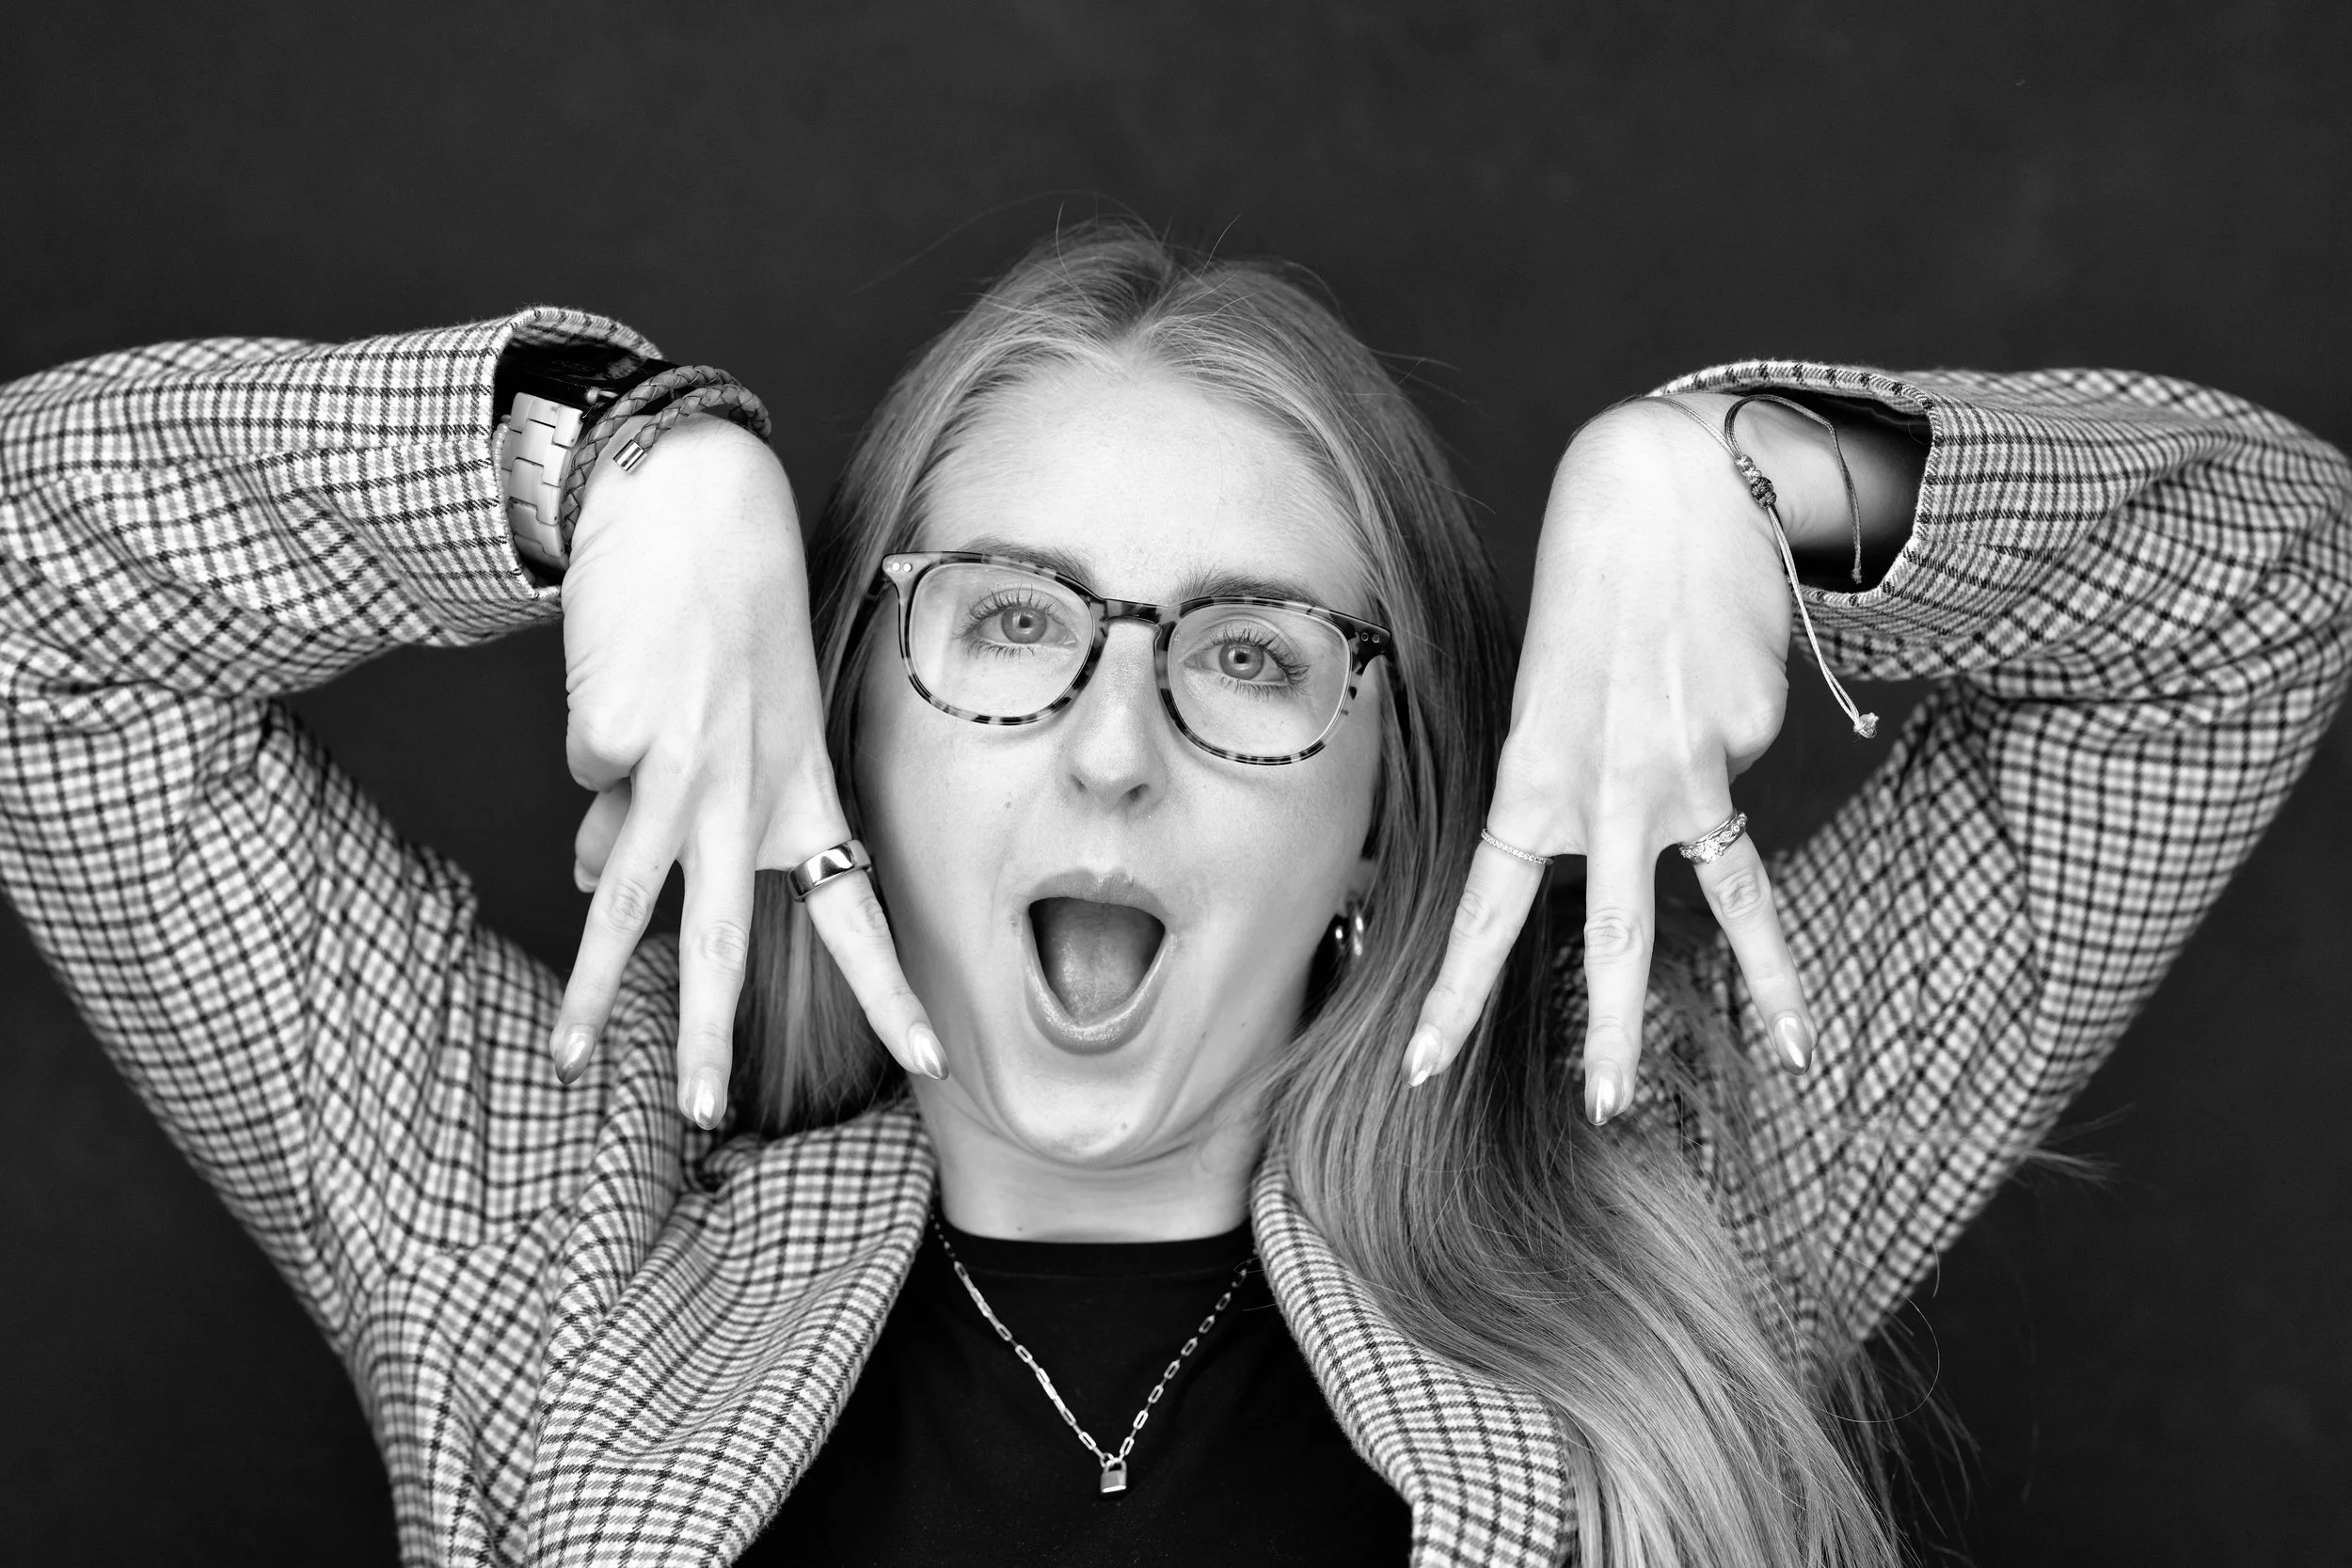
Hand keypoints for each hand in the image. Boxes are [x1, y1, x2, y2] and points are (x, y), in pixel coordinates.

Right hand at [547, 417, 943, 1126]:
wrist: (694, 500)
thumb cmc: (721, 615)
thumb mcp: (733, 722)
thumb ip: (671, 811)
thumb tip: (586, 874)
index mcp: (803, 788)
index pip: (858, 909)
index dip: (892, 991)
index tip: (933, 1065)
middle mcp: (748, 790)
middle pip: (730, 935)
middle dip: (713, 1034)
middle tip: (706, 1115)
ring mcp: (680, 768)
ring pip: (625, 897)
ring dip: (597, 984)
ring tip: (574, 1057)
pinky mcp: (615, 734)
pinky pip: (582, 772)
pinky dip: (587, 743)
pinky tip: (615, 682)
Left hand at [1404, 395, 1816, 1119]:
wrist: (1675, 485)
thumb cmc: (1588, 588)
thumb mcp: (1539, 691)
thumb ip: (1563, 779)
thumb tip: (1624, 850)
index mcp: (1534, 777)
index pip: (1486, 913)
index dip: (1451, 995)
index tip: (1417, 1070)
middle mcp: (1611, 791)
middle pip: (1622, 939)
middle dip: (1619, 1037)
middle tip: (1614, 1113)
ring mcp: (1693, 772)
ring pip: (1734, 897)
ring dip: (1769, 985)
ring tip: (1793, 1055)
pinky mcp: (1755, 740)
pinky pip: (1741, 762)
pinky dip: (1731, 728)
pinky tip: (1715, 660)